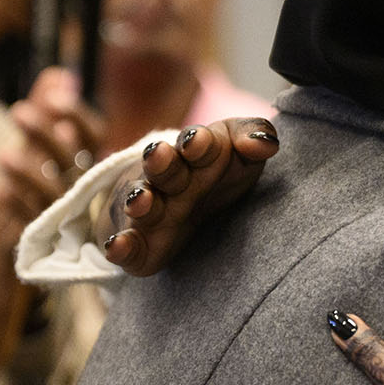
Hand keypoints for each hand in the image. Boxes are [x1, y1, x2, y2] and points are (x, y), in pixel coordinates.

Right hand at [0, 68, 99, 384]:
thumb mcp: (18, 249)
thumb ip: (38, 209)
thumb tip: (68, 172)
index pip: (24, 155)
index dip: (45, 121)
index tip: (63, 84)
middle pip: (15, 163)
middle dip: (39, 126)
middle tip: (61, 94)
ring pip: (8, 193)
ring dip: (36, 159)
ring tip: (59, 131)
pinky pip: (5, 238)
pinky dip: (21, 212)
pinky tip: (38, 193)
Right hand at [95, 118, 280, 273]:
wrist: (183, 202)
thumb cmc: (214, 171)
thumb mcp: (239, 151)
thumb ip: (253, 137)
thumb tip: (267, 143)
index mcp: (194, 153)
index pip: (196, 143)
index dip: (198, 142)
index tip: (200, 141)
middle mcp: (167, 179)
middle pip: (163, 168)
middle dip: (161, 162)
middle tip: (160, 155)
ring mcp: (149, 210)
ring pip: (139, 203)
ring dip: (139, 200)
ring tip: (141, 201)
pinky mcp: (139, 245)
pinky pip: (126, 246)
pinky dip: (119, 246)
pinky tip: (116, 246)